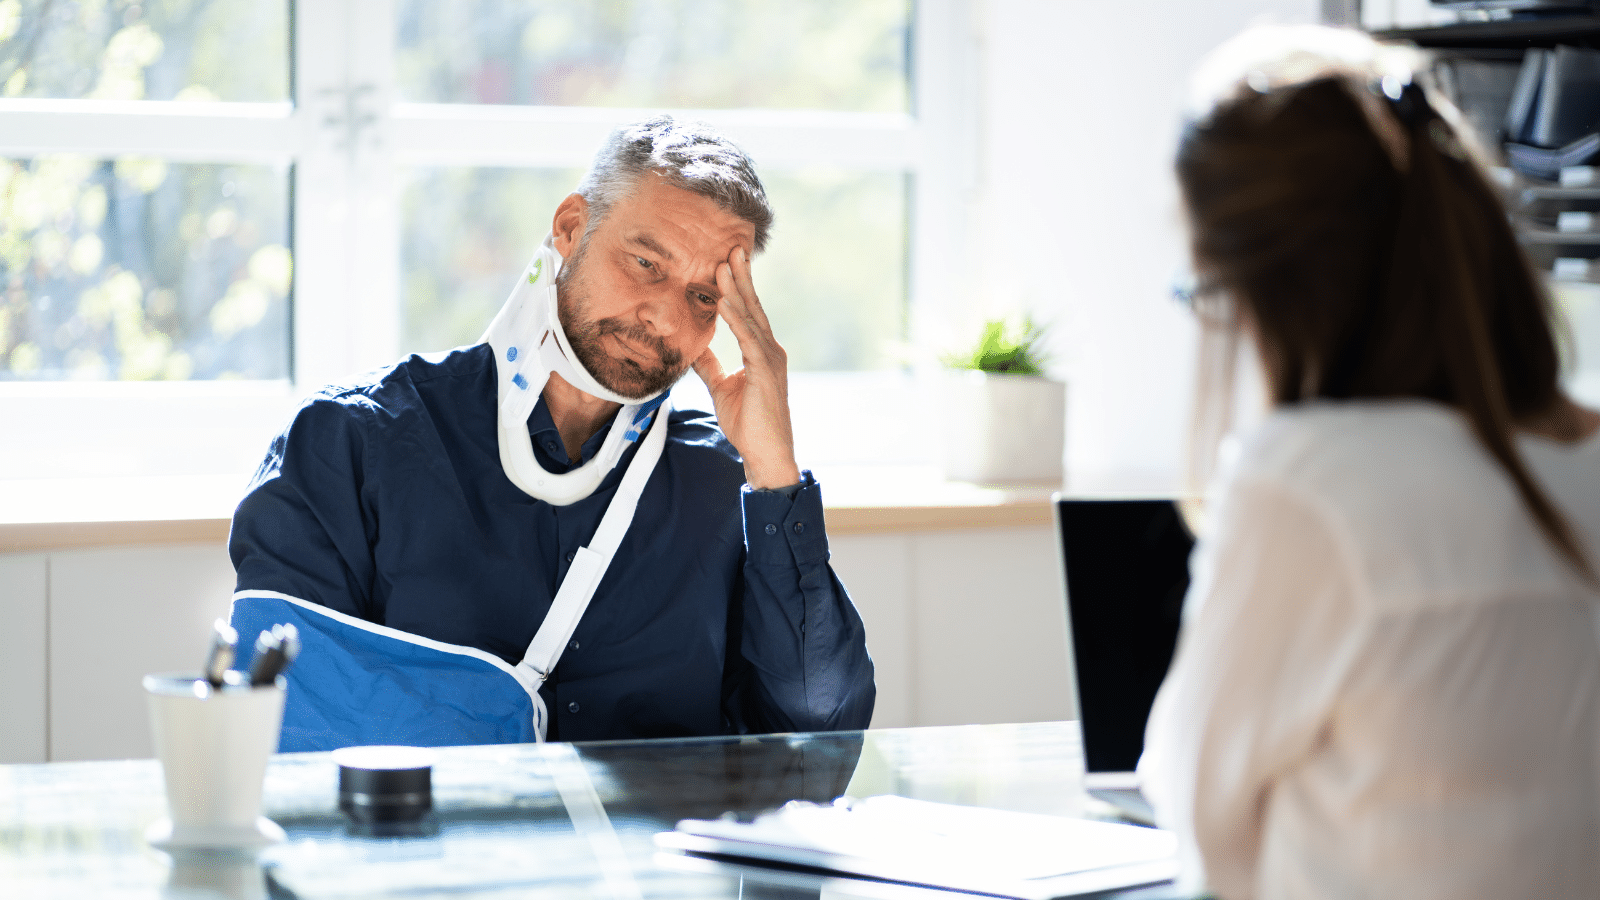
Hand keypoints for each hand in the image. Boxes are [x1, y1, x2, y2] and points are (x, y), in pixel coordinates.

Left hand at [691, 247, 801, 489]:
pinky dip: (736, 318)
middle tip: (731, 247)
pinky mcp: (765, 372)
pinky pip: (749, 339)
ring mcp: (770, 359)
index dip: (737, 287)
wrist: (766, 453)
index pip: (748, 312)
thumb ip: (710, 365)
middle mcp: (770, 349)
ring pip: (751, 317)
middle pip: (753, 306)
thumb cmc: (748, 424)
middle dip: (741, 277)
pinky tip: (725, 301)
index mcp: (761, 351)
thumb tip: (694, 348)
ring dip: (737, 290)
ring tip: (724, 266)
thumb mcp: (722, 387)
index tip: (725, 262)